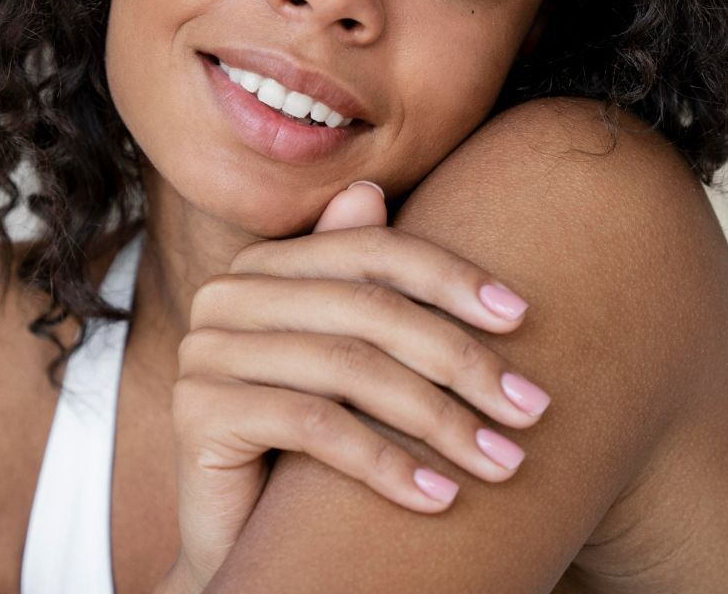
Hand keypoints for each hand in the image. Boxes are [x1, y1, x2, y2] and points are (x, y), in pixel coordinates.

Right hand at [162, 181, 548, 590]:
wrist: (243, 540)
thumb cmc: (308, 448)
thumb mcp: (348, 364)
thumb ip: (362, 284)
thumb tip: (371, 187)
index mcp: (265, 265)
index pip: (372, 251)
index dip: (452, 278)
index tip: (523, 319)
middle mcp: (226, 294)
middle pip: (369, 309)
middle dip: (462, 360)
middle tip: (530, 410)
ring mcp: (206, 350)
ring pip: (349, 368)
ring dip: (440, 420)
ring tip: (501, 462)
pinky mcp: (197, 409)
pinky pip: (314, 424)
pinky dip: (386, 462)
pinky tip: (439, 497)